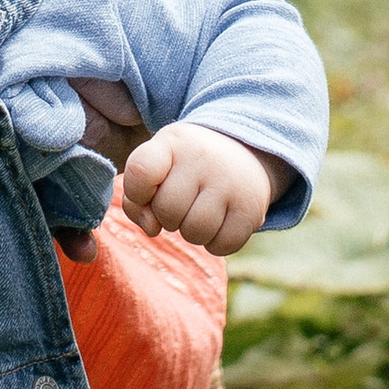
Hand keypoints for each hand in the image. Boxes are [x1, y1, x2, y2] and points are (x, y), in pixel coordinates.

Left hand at [116, 121, 274, 257]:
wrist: (244, 148)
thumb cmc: (187, 166)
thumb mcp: (159, 164)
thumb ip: (137, 198)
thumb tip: (152, 228)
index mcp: (173, 142)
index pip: (141, 171)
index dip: (137, 193)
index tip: (148, 192)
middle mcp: (203, 157)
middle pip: (167, 210)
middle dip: (168, 216)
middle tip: (182, 202)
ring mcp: (230, 182)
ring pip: (194, 232)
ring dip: (191, 232)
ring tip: (199, 212)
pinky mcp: (252, 208)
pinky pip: (221, 246)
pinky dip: (215, 243)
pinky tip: (219, 222)